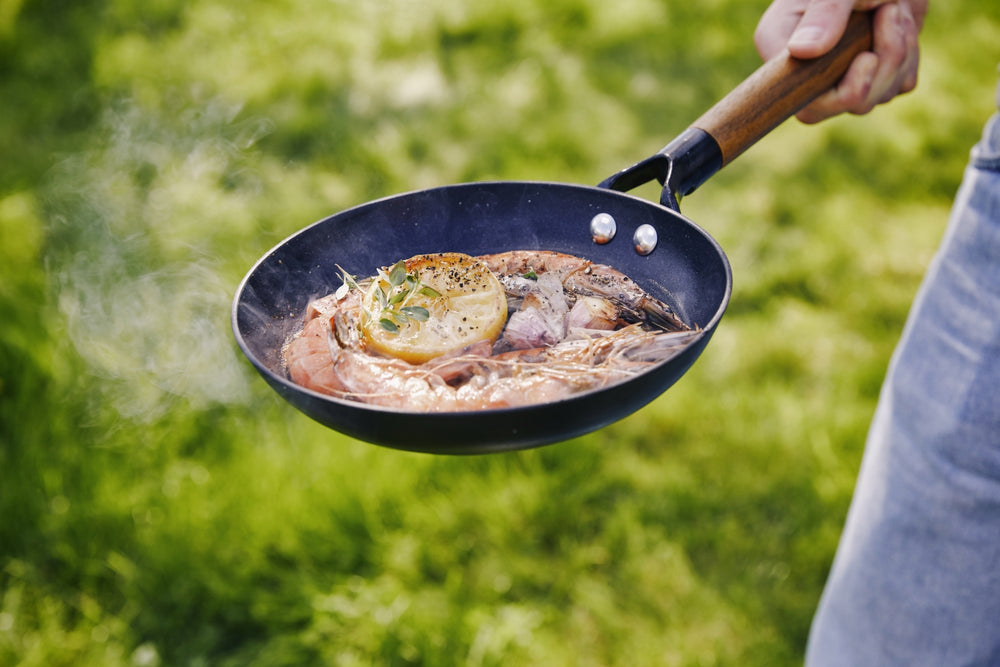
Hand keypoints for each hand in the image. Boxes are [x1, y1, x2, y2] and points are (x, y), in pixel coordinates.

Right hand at [754, 0, 925, 122]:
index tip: (867, 57)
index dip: (842, 94)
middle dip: (884, 63)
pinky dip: (908, 57)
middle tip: (890, 12)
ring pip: (877, 96)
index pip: (806, 104)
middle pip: (848, 104)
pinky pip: (896, 86)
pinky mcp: (871, 74)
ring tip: (894, 9)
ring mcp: (840, 76)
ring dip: (899, 52)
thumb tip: (802, 51)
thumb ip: (825, 12)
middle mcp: (807, 71)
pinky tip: (899, 25)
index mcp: (782, 51)